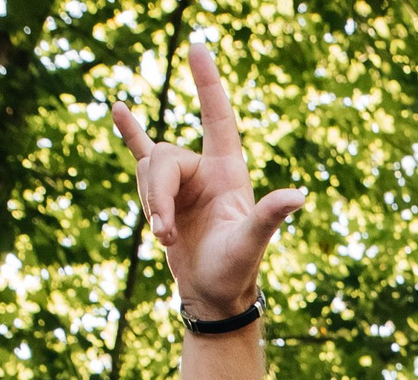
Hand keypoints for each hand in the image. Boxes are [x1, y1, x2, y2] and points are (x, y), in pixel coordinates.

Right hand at [108, 46, 304, 320]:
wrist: (213, 294)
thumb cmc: (235, 270)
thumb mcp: (251, 242)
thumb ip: (269, 215)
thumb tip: (298, 196)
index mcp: (228, 171)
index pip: (217, 116)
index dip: (208, 83)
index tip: (197, 47)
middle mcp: (205, 169)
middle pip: (164, 158)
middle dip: (158, 195)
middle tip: (166, 236)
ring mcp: (183, 180)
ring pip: (147, 170)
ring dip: (150, 205)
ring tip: (165, 239)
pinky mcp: (164, 194)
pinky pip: (141, 156)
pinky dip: (131, 133)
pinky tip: (118, 108)